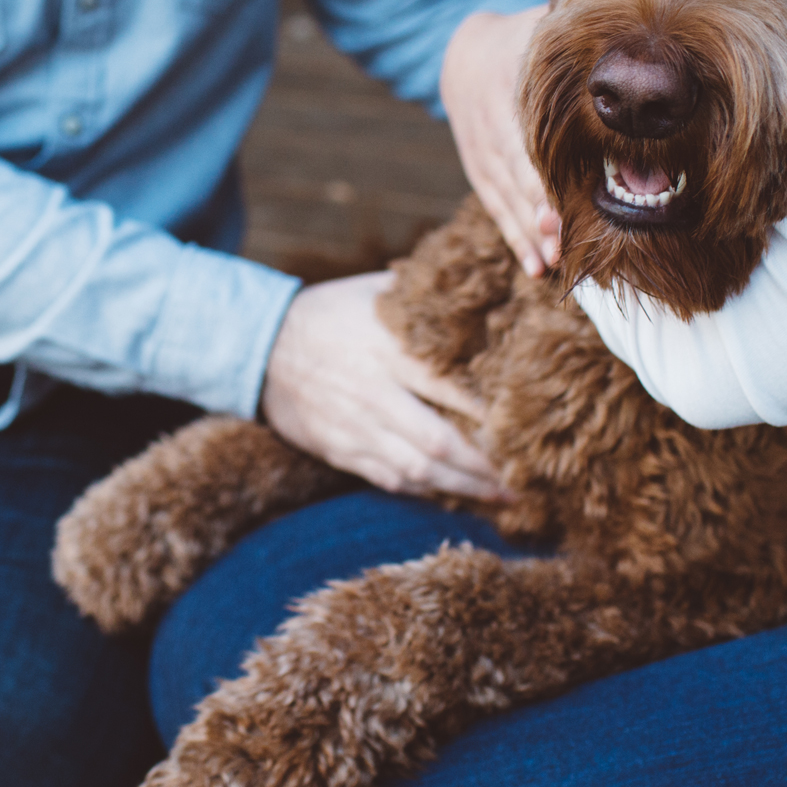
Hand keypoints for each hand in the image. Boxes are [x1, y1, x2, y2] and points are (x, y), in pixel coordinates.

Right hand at [259, 273, 508, 501]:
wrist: (260, 347)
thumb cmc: (330, 312)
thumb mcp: (374, 293)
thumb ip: (423, 300)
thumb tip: (483, 289)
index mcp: (385, 350)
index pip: (445, 387)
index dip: (487, 412)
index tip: (526, 424)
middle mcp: (371, 394)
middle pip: (437, 442)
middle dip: (483, 466)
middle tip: (524, 478)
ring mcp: (353, 428)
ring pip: (416, 470)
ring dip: (462, 488)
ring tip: (501, 496)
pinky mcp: (338, 449)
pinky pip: (388, 480)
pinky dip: (424, 492)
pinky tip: (453, 495)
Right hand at [442, 6, 561, 275]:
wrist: (466, 55)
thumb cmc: (525, 39)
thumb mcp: (541, 25)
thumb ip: (573, 32)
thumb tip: (634, 33)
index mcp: (507, 87)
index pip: (522, 137)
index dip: (537, 173)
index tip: (557, 204)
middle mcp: (490, 125)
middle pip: (514, 174)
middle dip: (535, 209)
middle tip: (560, 240)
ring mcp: (482, 154)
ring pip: (506, 199)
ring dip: (528, 234)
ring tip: (552, 262)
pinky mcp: (482, 175)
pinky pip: (499, 210)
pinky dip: (517, 240)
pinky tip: (538, 267)